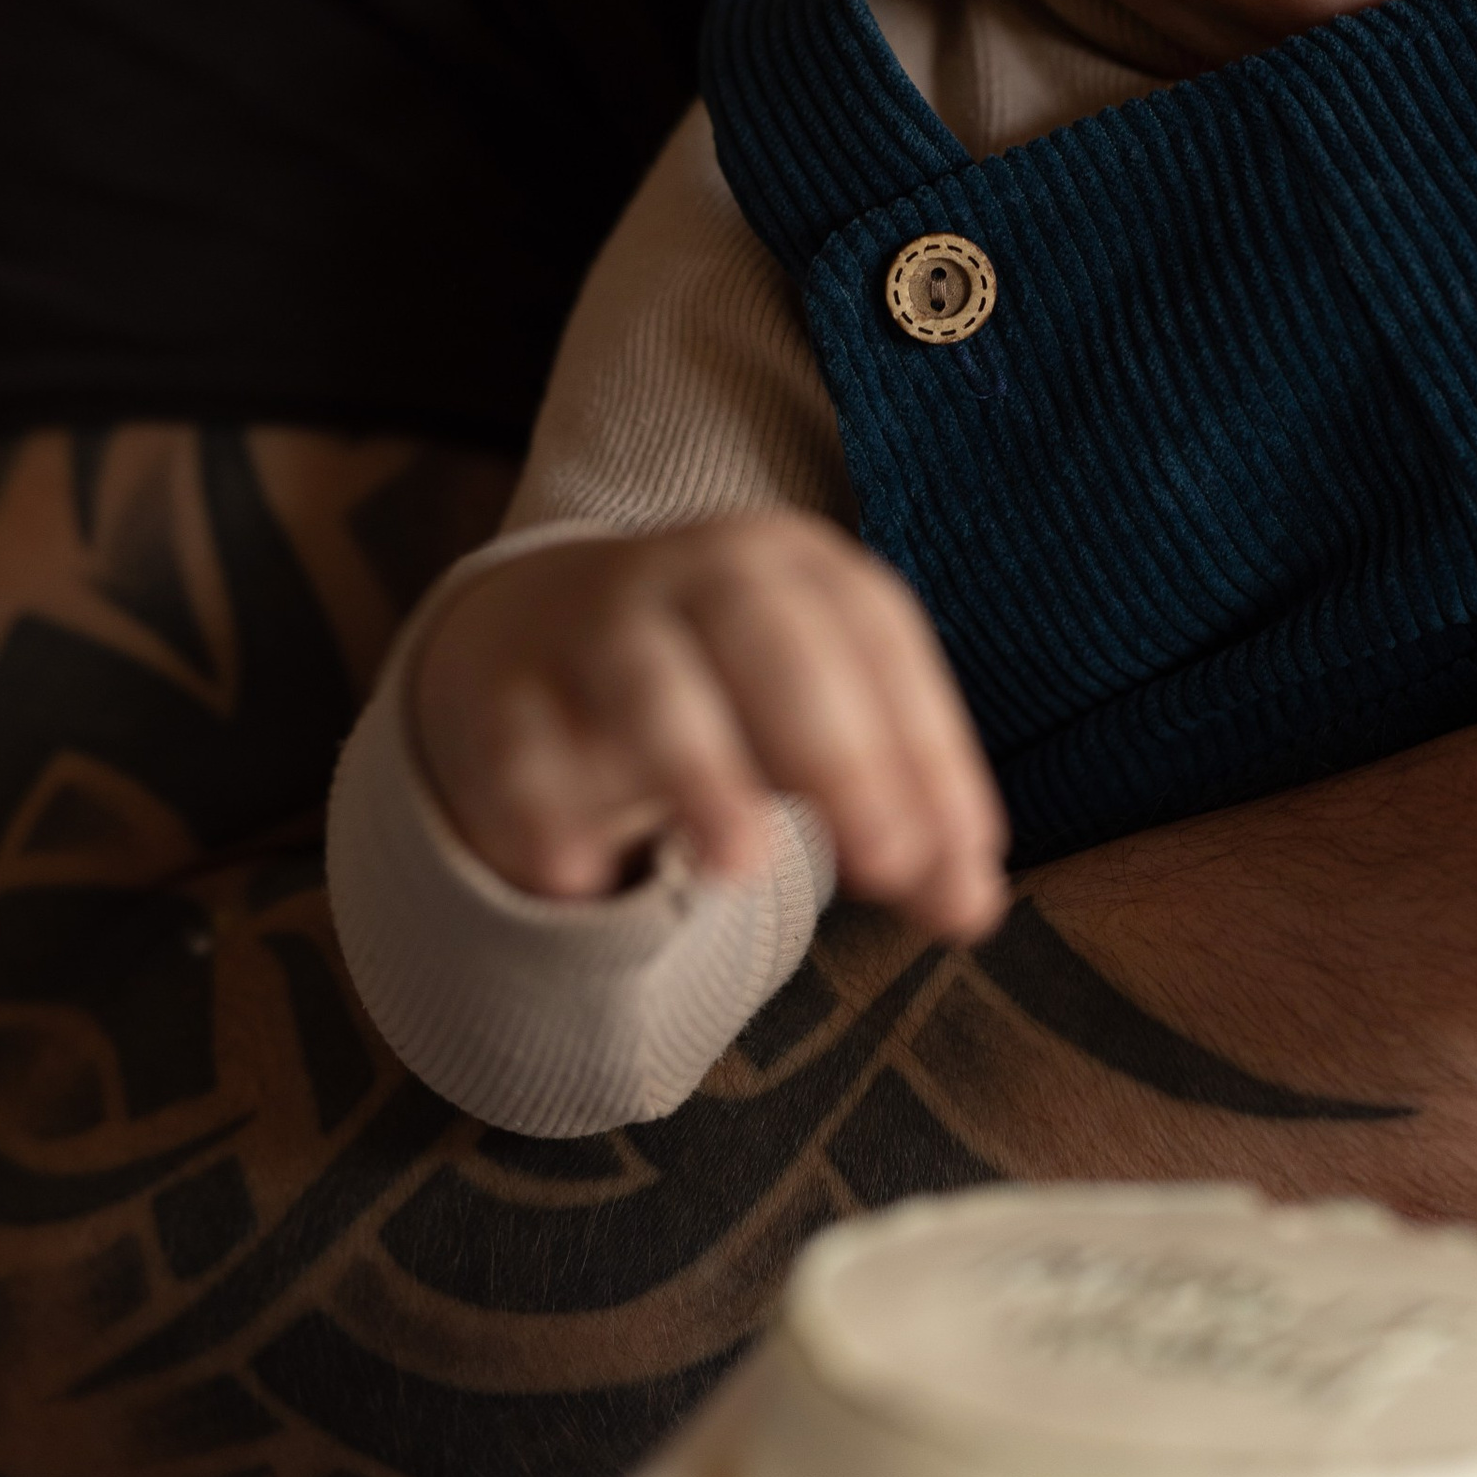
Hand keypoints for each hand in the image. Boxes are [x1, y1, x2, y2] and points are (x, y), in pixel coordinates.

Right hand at [410, 515, 1008, 938]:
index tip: (958, 858)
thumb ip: (901, 819)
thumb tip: (973, 911)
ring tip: (742, 870)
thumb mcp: (820, 733)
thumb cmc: (726, 690)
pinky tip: (581, 883)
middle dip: (838, 752)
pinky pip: (522, 748)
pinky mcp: (504, 694)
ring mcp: (592, 625)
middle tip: (888, 865)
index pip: (878, 641)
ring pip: (646, 680)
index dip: (929, 748)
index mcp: (794, 566)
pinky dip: (549, 811)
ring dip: (700, 769)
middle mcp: (696, 572)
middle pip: (771, 639)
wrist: (536, 628)